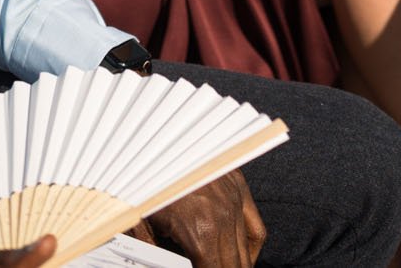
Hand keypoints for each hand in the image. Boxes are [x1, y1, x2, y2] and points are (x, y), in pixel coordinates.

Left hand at [138, 172, 265, 267]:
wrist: (156, 144)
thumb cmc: (148, 179)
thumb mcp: (144, 226)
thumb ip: (155, 254)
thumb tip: (157, 265)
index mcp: (201, 232)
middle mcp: (223, 217)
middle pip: (234, 265)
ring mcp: (233, 201)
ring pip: (246, 251)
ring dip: (238, 265)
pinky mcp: (238, 187)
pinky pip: (256, 229)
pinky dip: (251, 249)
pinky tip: (244, 258)